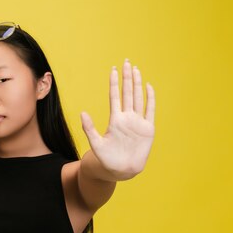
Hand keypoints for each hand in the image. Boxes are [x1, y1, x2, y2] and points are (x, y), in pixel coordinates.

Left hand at [80, 59, 155, 179]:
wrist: (120, 170)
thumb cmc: (106, 159)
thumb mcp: (95, 144)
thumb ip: (89, 128)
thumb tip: (82, 113)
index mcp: (115, 120)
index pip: (115, 96)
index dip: (114, 83)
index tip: (113, 69)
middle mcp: (127, 118)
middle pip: (127, 93)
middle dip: (127, 77)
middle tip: (126, 62)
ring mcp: (138, 122)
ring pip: (138, 98)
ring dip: (138, 84)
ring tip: (136, 70)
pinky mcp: (148, 129)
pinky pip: (150, 111)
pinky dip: (150, 99)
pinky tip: (149, 87)